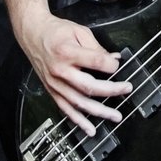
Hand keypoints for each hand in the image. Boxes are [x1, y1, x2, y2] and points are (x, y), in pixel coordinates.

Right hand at [20, 12, 131, 135]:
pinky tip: (90, 129)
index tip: (119, 64)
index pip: (95, 61)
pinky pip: (66, 109)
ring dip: (99, 111)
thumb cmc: (56, 31)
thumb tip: (114, 59)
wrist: (33, 34)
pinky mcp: (51, 91)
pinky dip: (78, 121)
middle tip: (126, 89)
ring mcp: (55, 84)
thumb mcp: (79, 31)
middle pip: (88, 86)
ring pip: (79, 102)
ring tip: (115, 116)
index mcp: (68, 52)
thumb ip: (97, 47)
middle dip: (111, 90)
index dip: (111, 64)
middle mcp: (60, 71)